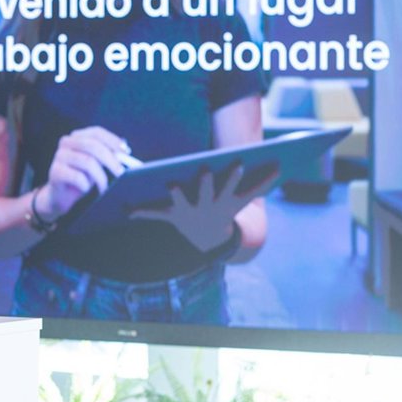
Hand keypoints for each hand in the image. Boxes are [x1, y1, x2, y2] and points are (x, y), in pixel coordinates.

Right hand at [40, 126, 137, 218]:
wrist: (61, 196)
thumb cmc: (82, 178)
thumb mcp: (97, 164)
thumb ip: (108, 154)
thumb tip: (125, 149)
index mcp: (77, 136)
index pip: (96, 132)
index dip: (112, 140)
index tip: (126, 151)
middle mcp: (66, 143)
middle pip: (92, 146)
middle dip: (110, 159)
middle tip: (120, 172)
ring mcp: (59, 156)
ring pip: (87, 162)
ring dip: (100, 177)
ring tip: (104, 187)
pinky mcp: (55, 172)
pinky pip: (77, 177)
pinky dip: (86, 185)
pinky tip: (85, 189)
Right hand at [130, 166, 278, 252]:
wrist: (208, 239)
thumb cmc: (184, 217)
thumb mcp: (166, 215)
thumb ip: (145, 212)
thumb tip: (123, 210)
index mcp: (187, 208)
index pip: (178, 200)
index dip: (174, 193)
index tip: (170, 184)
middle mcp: (206, 206)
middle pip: (205, 192)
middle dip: (204, 182)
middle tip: (204, 168)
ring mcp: (224, 204)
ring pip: (230, 190)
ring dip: (235, 177)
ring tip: (241, 162)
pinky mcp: (239, 202)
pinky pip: (254, 191)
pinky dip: (266, 181)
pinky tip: (278, 167)